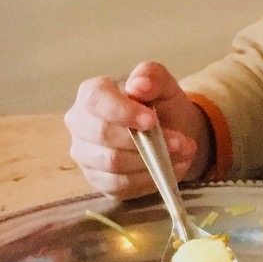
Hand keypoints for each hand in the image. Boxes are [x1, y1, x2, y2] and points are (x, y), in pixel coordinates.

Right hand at [63, 62, 212, 197]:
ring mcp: (86, 155)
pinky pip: (119, 185)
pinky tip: (169, 170)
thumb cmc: (160, 103)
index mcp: (92, 95)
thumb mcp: (163, 84)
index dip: (123, 112)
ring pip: (112, 163)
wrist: (171, 130)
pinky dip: (149, 179)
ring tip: (182, 154)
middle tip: (181, 143)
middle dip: (145, 141)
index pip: (96, 101)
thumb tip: (138, 85)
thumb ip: (152, 76)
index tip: (152, 120)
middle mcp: (80, 125)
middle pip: (102, 136)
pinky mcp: (98, 180)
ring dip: (152, 161)